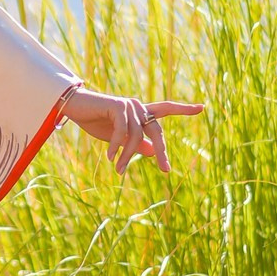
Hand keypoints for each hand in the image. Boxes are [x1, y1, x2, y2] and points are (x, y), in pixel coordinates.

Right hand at [61, 85, 202, 174]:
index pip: (166, 109)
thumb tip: (154, 152)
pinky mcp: (118, 106)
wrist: (74, 108)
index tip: (202, 108)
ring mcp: (130, 105)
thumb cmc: (95, 120)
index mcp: (140, 112)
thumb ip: (136, 143)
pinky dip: (116, 146)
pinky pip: (122, 132)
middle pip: (157, 130)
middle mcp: (138, 106)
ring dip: (127, 156)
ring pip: (137, 136)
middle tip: (165, 170)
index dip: (184, 109)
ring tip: (118, 170)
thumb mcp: (118, 137)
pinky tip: (110, 157)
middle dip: (162, 151)